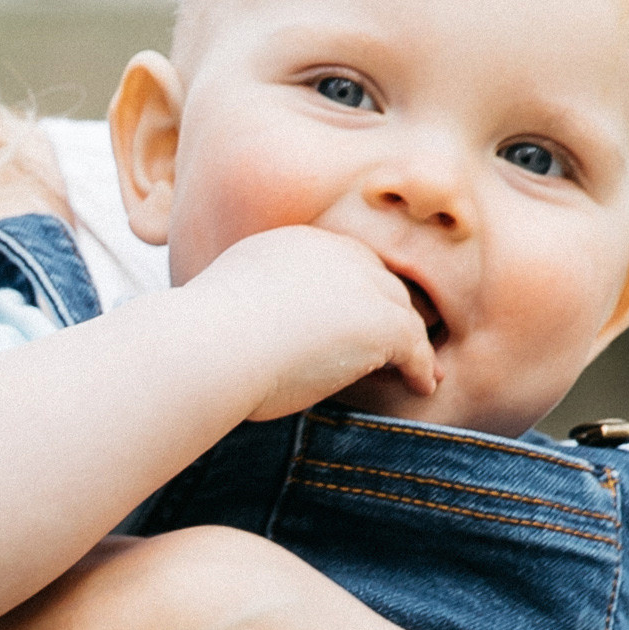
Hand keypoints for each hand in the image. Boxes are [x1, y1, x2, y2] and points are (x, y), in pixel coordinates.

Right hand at [204, 224, 438, 414]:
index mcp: (298, 244)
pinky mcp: (381, 322)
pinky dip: (423, 368)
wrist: (213, 343)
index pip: (342, 266)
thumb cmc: (204, 337)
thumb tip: (256, 330)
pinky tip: (424, 386)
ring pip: (401, 312)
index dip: (355, 294)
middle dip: (390, 310)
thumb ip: (254, 301)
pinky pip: (415, 347)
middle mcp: (336, 254)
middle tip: (398, 341)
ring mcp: (363, 285)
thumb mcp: (229, 298)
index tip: (357, 318)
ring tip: (421, 368)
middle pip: (379, 282)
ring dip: (412, 341)